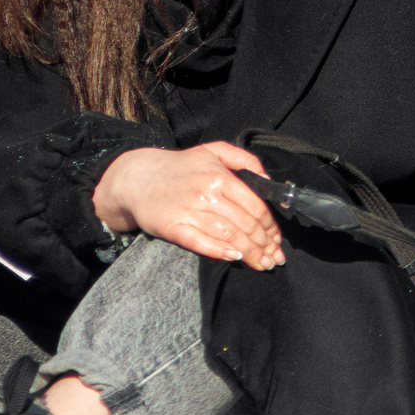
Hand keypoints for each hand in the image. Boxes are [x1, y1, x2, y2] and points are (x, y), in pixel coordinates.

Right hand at [92, 142, 284, 268]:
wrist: (138, 178)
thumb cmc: (181, 167)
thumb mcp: (214, 151)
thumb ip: (245, 160)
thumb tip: (268, 182)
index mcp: (219, 175)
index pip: (255, 205)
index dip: (270, 226)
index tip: (276, 239)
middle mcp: (206, 193)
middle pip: (245, 224)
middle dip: (265, 244)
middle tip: (275, 258)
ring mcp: (189, 211)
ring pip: (228, 236)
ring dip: (250, 253)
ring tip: (262, 264)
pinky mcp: (173, 228)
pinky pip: (201, 243)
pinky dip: (220, 251)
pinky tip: (234, 257)